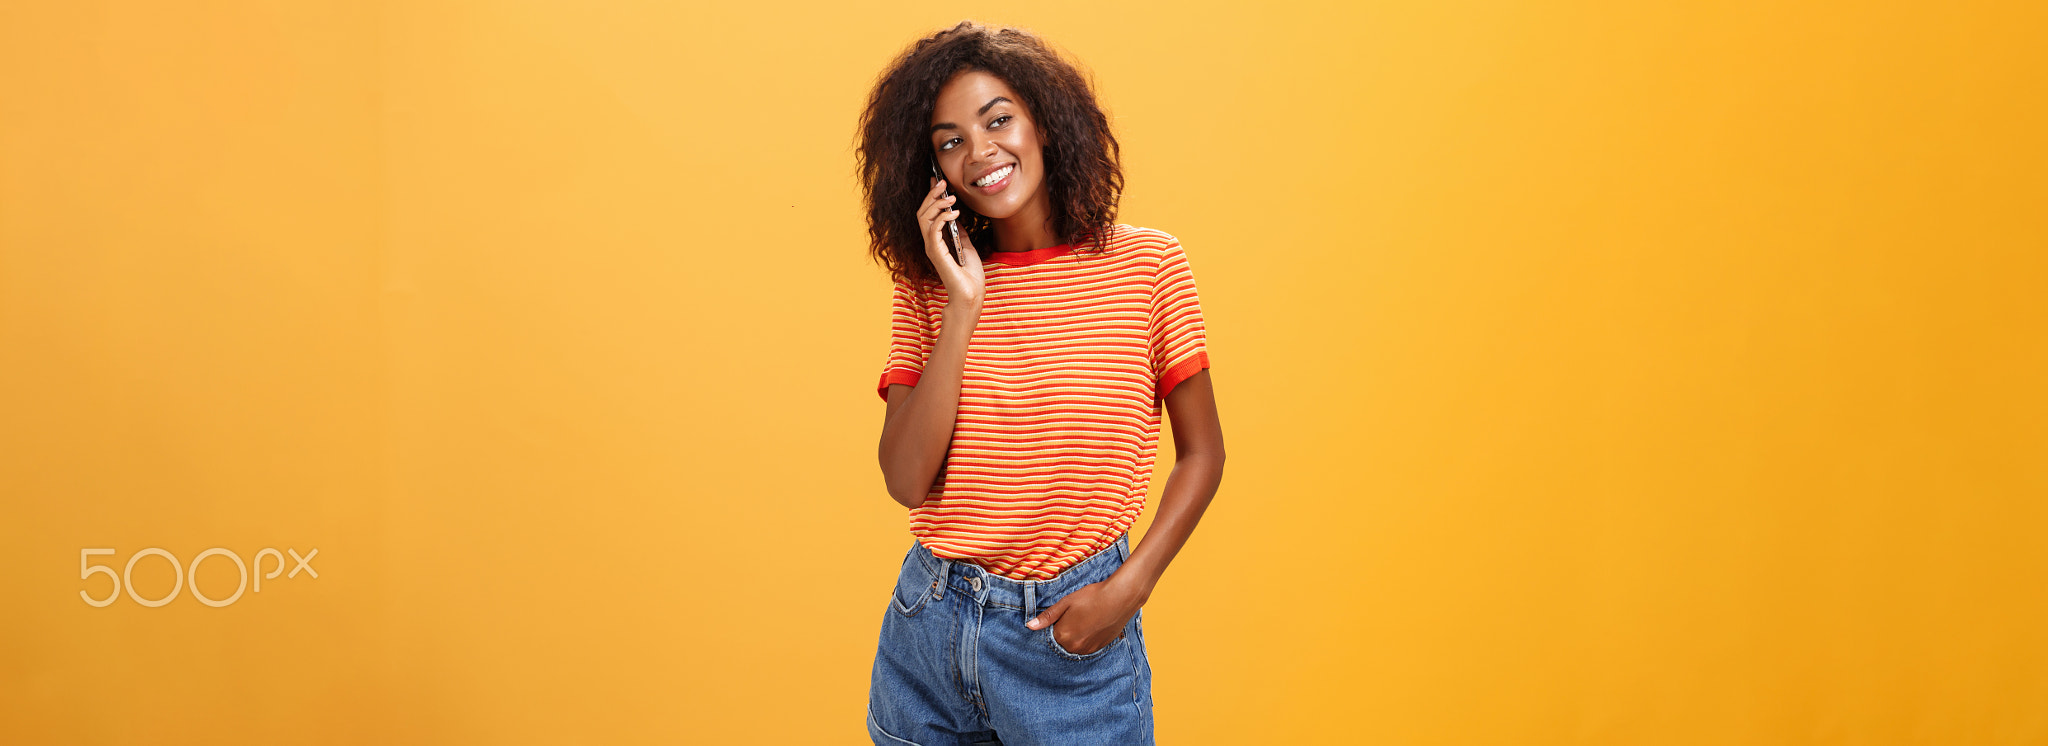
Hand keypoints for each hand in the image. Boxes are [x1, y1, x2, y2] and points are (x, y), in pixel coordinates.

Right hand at [919, 176, 984, 306]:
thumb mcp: (966, 246)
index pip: (928, 213)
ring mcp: (932, 248)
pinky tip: (954, 213)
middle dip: (932, 195)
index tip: (937, 180)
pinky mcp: (936, 253)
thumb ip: (959, 232)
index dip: (931, 196)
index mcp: (937, 240)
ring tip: (951, 197)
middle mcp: (930, 242)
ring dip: (937, 204)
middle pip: (922, 212)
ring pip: (924, 218)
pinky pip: (933, 230)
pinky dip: (942, 218)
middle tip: (943, 182)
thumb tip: (956, 216)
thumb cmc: (969, 275)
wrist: (971, 294)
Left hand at [1027, 576, 1141, 655]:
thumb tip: (1030, 626)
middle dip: (1064, 631)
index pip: (1050, 636)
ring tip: (1085, 619)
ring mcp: (1088, 649)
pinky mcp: (1099, 648)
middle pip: (1062, 643)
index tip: (1061, 617)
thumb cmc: (1092, 597)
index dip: (1054, 625)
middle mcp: (1074, 647)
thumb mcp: (1066, 603)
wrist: (1120, 598)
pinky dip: (1086, 639)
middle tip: (1075, 616)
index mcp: (1063, 635)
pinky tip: (1092, 625)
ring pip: (1074, 646)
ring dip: (1075, 637)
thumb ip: (1048, 617)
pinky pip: (1086, 647)